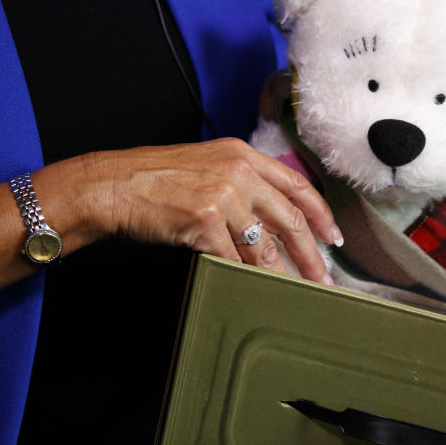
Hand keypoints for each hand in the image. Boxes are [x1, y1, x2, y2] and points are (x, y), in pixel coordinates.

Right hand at [92, 138, 341, 284]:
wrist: (112, 185)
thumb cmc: (155, 179)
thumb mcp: (207, 166)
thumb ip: (242, 183)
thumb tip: (272, 219)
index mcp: (242, 155)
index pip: (297, 185)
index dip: (321, 214)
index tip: (333, 237)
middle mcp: (238, 171)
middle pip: (290, 219)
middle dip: (311, 254)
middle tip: (323, 277)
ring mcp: (222, 195)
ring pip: (263, 246)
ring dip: (278, 273)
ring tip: (290, 290)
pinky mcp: (204, 220)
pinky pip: (232, 258)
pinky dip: (240, 274)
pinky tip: (247, 283)